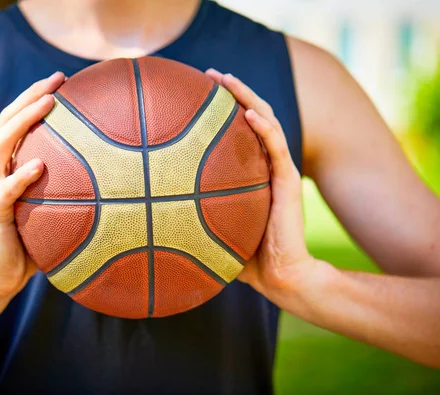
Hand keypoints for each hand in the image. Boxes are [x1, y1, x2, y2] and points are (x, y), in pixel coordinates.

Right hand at [0, 72, 64, 298]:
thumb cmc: (29, 244)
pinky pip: (5, 191)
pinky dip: (21, 176)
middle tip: (58, 79)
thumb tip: (115, 182)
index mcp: (6, 167)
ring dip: (25, 120)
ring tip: (49, 104)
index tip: (62, 79)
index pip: (16, 121)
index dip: (34, 97)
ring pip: (1, 145)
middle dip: (31, 95)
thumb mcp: (48, 210)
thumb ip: (66, 191)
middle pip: (7, 121)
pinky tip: (39, 166)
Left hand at [206, 69, 318, 298]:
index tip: (197, 93)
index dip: (222, 108)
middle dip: (233, 91)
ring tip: (227, 79)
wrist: (279, 276)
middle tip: (210, 74)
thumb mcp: (214, 226)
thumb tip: (150, 214)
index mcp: (252, 171)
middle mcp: (266, 164)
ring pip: (266, 121)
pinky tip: (249, 112)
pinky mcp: (290, 181)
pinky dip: (265, 127)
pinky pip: (277, 147)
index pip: (238, 130)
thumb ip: (193, 214)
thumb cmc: (245, 255)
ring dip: (248, 96)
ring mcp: (279, 170)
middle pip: (252, 116)